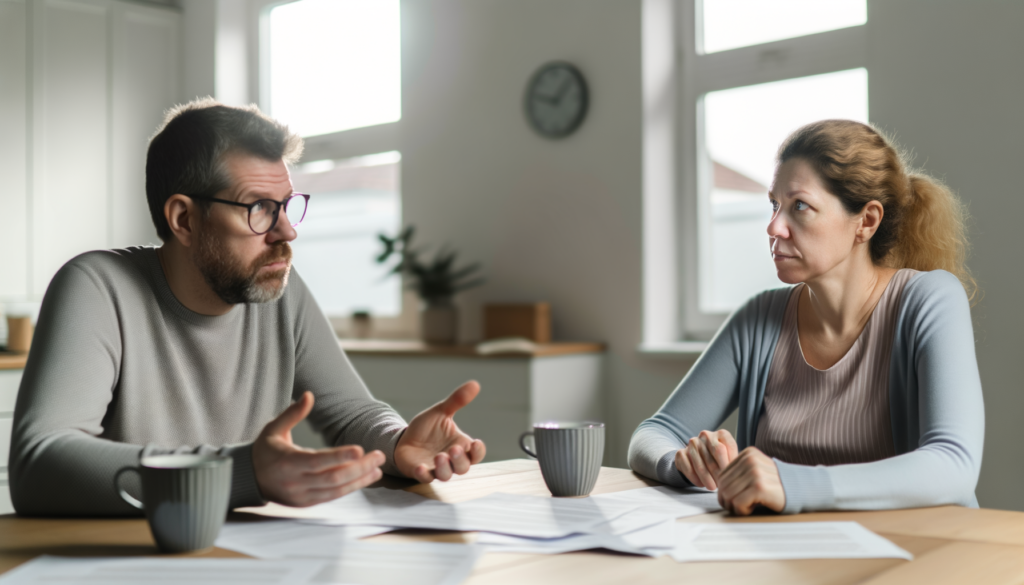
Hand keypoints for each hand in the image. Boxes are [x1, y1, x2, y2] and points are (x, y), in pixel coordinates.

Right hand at [253, 391, 384, 506]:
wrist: (248, 479)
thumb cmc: (265, 450)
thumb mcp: (274, 429)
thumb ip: (293, 413)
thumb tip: (309, 395)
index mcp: (287, 462)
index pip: (318, 461)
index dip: (340, 456)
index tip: (361, 449)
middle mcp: (294, 482)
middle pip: (332, 477)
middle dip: (359, 468)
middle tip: (379, 456)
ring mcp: (301, 496)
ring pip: (336, 490)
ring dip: (360, 480)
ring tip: (378, 469)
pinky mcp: (306, 503)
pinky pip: (332, 497)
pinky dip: (350, 488)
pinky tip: (365, 478)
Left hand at [395, 381, 486, 482]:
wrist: (404, 438)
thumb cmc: (427, 427)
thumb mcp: (441, 411)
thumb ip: (457, 401)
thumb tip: (475, 384)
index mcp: (459, 445)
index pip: (476, 454)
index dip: (478, 452)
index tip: (475, 443)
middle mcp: (451, 460)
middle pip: (463, 468)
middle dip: (460, 460)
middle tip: (453, 450)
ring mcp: (436, 468)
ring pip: (447, 475)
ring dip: (445, 468)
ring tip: (440, 456)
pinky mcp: (420, 472)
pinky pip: (425, 478)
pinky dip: (424, 474)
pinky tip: (420, 467)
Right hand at [674, 429, 738, 489]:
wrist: (698, 457)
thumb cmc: (719, 460)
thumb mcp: (730, 458)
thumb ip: (734, 462)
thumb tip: (738, 472)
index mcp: (721, 434)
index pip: (726, 448)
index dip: (728, 465)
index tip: (730, 477)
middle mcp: (706, 435)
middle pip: (715, 454)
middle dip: (719, 472)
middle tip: (722, 485)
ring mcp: (692, 443)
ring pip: (700, 463)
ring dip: (707, 478)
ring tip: (712, 487)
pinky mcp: (681, 453)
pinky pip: (688, 467)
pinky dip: (695, 477)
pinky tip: (700, 484)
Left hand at [716, 447, 785, 514]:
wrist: (803, 491)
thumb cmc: (777, 486)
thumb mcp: (757, 471)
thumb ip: (739, 473)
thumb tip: (718, 485)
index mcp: (748, 453)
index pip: (721, 475)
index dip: (725, 491)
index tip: (737, 498)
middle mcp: (750, 460)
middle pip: (722, 486)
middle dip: (728, 501)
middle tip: (740, 507)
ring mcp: (755, 472)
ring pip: (727, 495)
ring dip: (735, 507)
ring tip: (748, 507)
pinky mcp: (759, 487)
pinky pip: (738, 503)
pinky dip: (742, 511)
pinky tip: (753, 508)